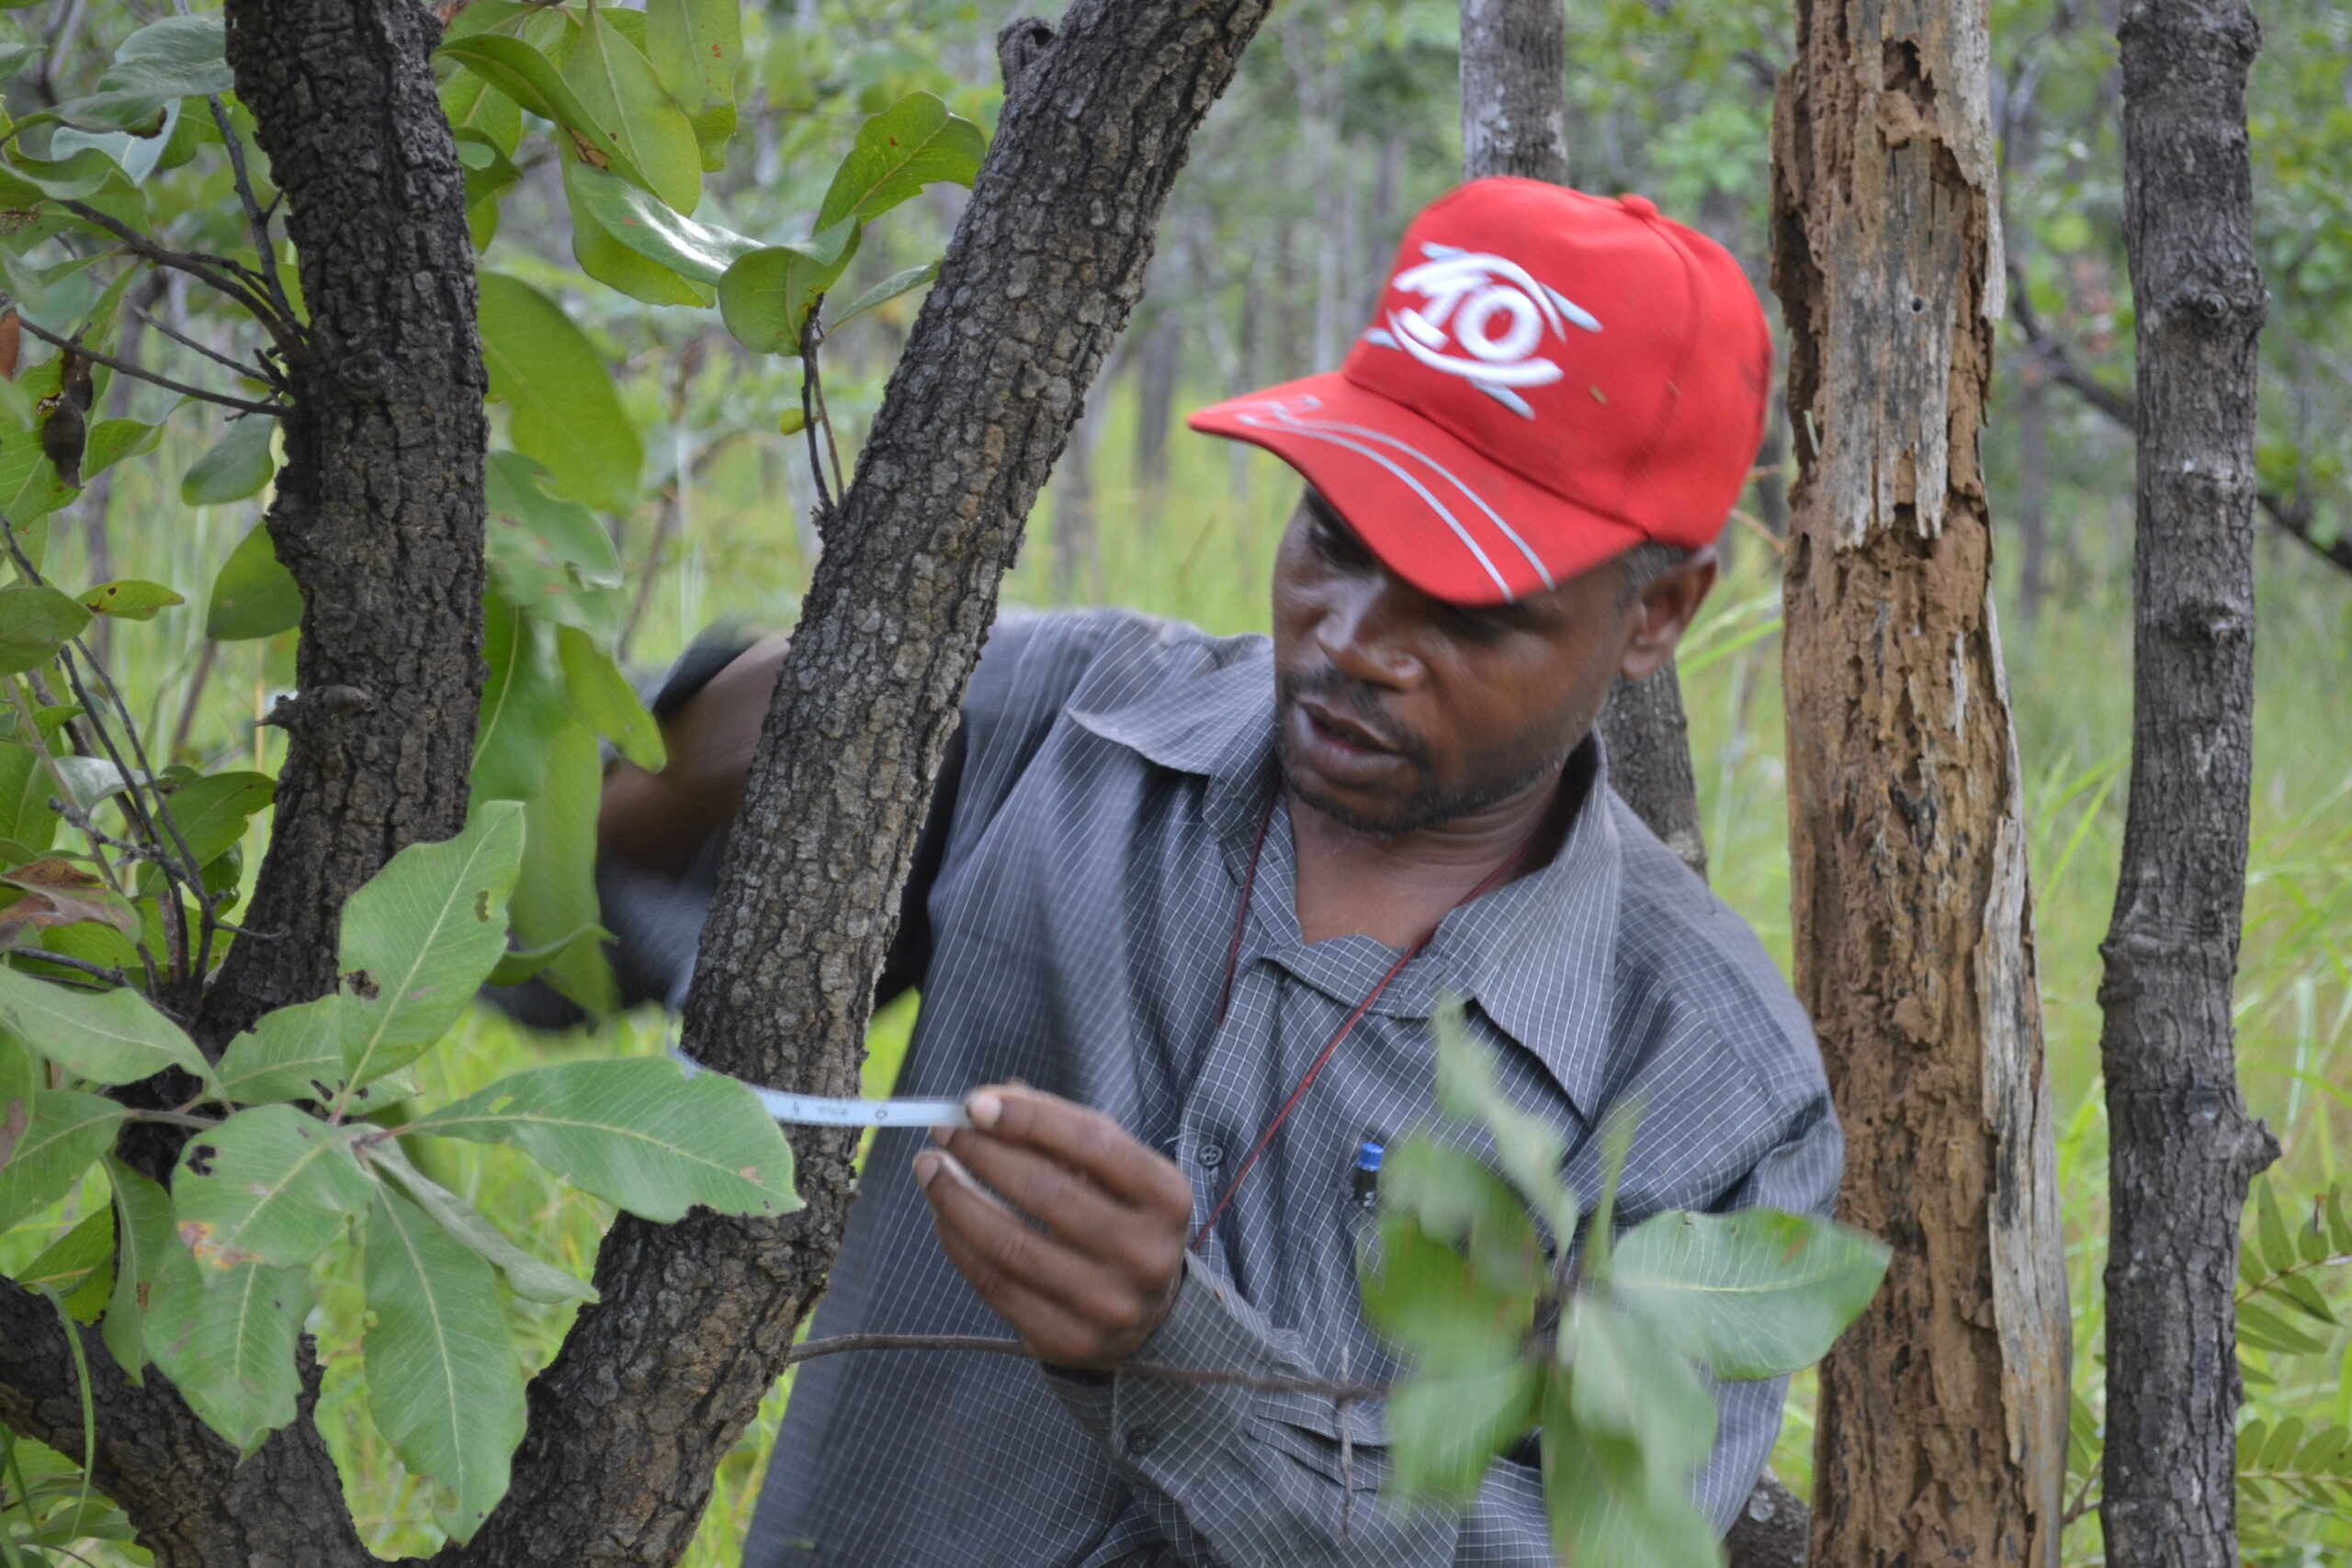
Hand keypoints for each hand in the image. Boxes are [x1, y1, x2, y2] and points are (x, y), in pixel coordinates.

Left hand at [914, 1085, 1193, 1366]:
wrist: (1145, 1312)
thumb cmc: (1117, 1217)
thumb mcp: (1111, 1170)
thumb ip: (1058, 1129)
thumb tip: (986, 1104)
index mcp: (1167, 1198)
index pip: (1093, 1143)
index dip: (1030, 1118)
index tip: (976, 1104)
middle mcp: (1146, 1254)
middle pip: (1046, 1193)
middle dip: (983, 1154)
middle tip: (942, 1132)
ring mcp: (1108, 1305)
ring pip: (1010, 1244)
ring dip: (955, 1199)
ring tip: (931, 1169)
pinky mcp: (1068, 1341)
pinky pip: (994, 1285)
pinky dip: (958, 1242)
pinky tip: (944, 1215)